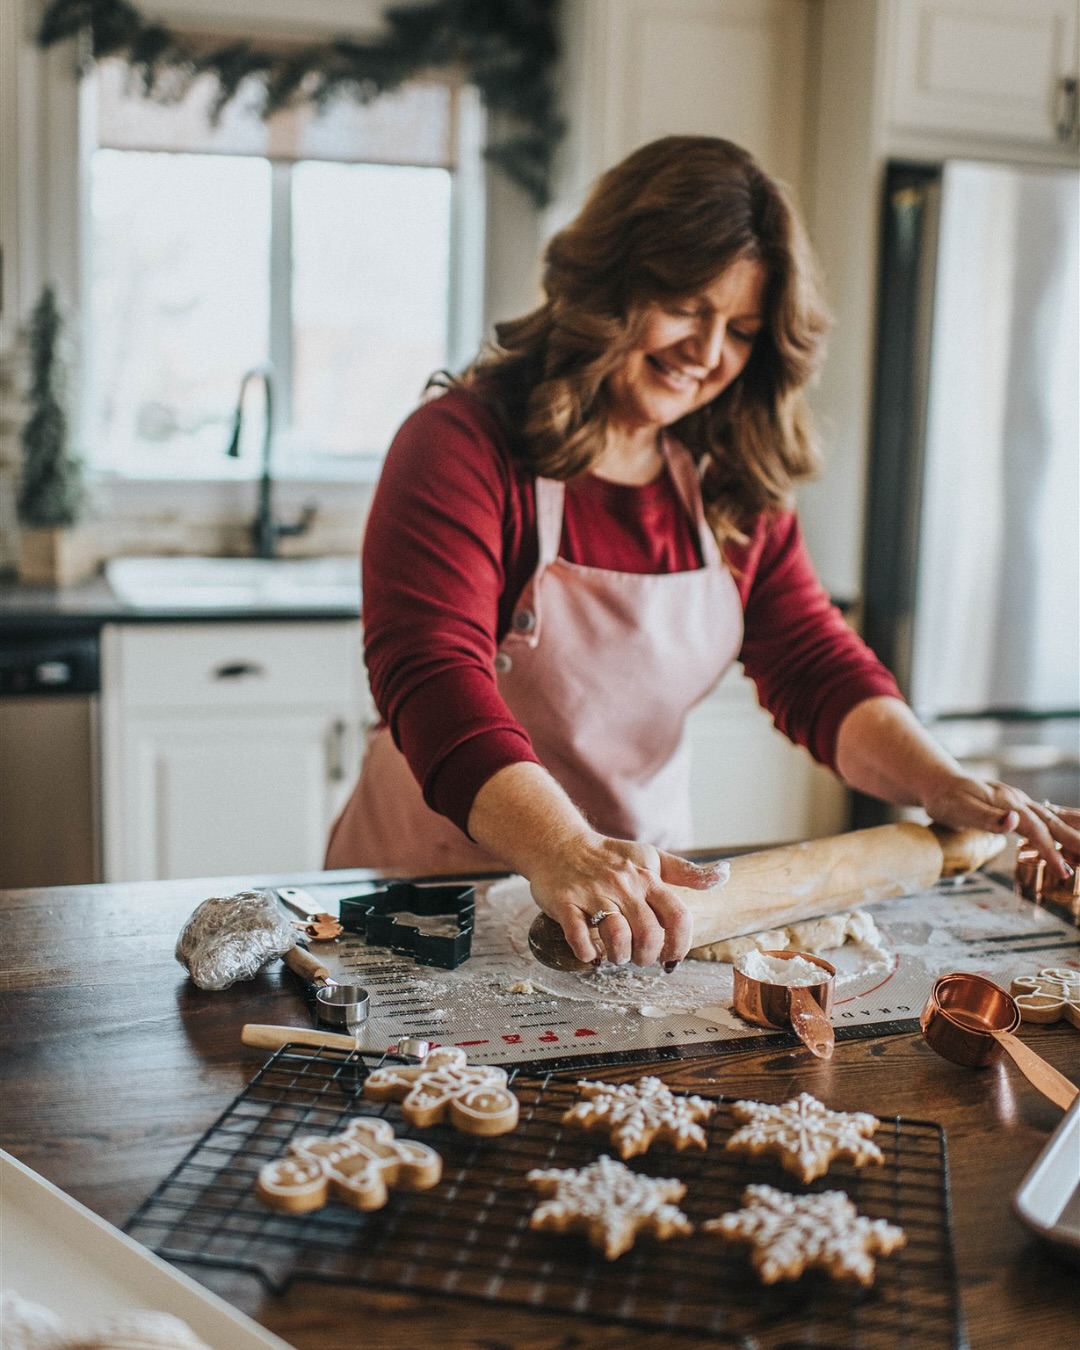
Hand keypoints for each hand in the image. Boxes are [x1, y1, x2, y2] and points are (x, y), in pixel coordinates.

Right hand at [527, 835, 729, 968]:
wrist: (559, 843)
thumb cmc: (608, 856)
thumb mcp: (650, 857)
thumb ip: (686, 872)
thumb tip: (724, 875)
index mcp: (647, 877)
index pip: (677, 916)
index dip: (680, 944)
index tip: (672, 958)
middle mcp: (622, 885)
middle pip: (649, 933)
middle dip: (647, 957)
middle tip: (639, 959)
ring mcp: (592, 894)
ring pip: (616, 936)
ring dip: (619, 957)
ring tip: (616, 956)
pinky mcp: (565, 902)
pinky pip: (578, 935)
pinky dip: (587, 953)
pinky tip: (591, 955)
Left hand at [921, 774, 1078, 881]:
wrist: (937, 782)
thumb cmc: (946, 798)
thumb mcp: (960, 810)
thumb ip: (987, 818)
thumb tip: (1014, 821)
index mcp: (1007, 803)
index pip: (1036, 830)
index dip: (1051, 851)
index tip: (1063, 871)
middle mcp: (1017, 800)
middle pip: (1051, 821)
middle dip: (1073, 840)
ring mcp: (1016, 801)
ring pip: (1049, 817)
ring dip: (1068, 832)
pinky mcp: (1013, 804)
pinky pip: (1042, 816)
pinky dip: (1056, 826)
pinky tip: (1063, 833)